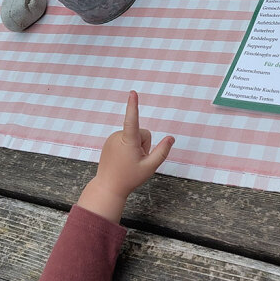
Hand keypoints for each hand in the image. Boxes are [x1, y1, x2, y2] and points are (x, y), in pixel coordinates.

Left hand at [77, 91, 174, 221]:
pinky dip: (128, 147)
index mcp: (128, 141)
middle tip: (137, 160)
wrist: (108, 187)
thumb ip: (162, 151)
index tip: (133, 93)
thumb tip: (171, 138)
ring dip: (136, 147)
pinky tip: (123, 159)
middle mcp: (118, 136)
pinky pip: (126, 139)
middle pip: (142, 133)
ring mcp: (112, 138)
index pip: (133, 120)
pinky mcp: (109, 142)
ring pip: (134, 136)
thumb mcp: (150, 167)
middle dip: (144, 145)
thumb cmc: (129, 178)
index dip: (133, 105)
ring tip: (129, 161)